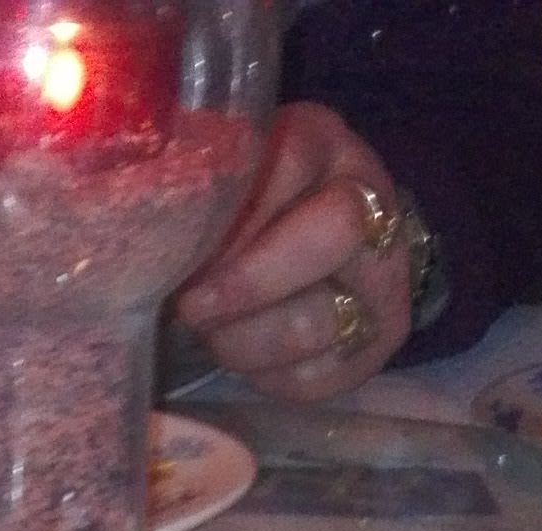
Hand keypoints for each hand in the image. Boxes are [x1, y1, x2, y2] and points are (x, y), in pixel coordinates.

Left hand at [175, 105, 413, 399]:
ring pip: (317, 319)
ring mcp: (387, 275)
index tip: (185, 249)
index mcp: (323, 143)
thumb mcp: (226, 184)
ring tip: (213, 336)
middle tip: (192, 308)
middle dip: (250, 283)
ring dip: (247, 341)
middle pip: (332, 232)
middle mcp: (372, 200)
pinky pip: (319, 375)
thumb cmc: (249, 215)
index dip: (234, 214)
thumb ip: (200, 197)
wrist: (328, 255)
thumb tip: (153, 245)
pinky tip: (246, 358)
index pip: (288, 161)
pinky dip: (268, 376)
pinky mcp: (382, 341)